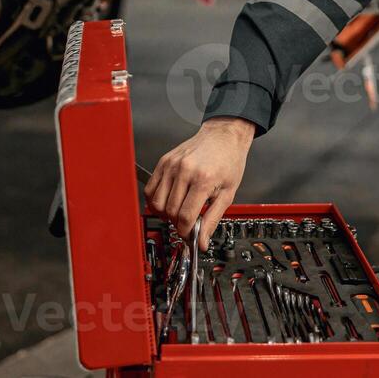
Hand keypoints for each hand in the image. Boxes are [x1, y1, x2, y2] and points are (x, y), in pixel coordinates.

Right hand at [144, 117, 255, 250]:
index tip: (190, 235)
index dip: (186, 232)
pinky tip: (168, 201)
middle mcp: (184, 171)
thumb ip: (212, 219)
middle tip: (187, 223)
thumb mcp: (228, 194)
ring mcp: (171, 165)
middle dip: (178, 224)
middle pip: (171, 212)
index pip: (185, 216)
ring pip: (157, 203)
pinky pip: (150, 189)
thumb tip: (202, 241)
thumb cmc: (228, 161)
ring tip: (178, 212)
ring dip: (165, 214)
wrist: (223, 136)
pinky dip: (155, 201)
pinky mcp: (163, 161)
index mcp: (203, 179)